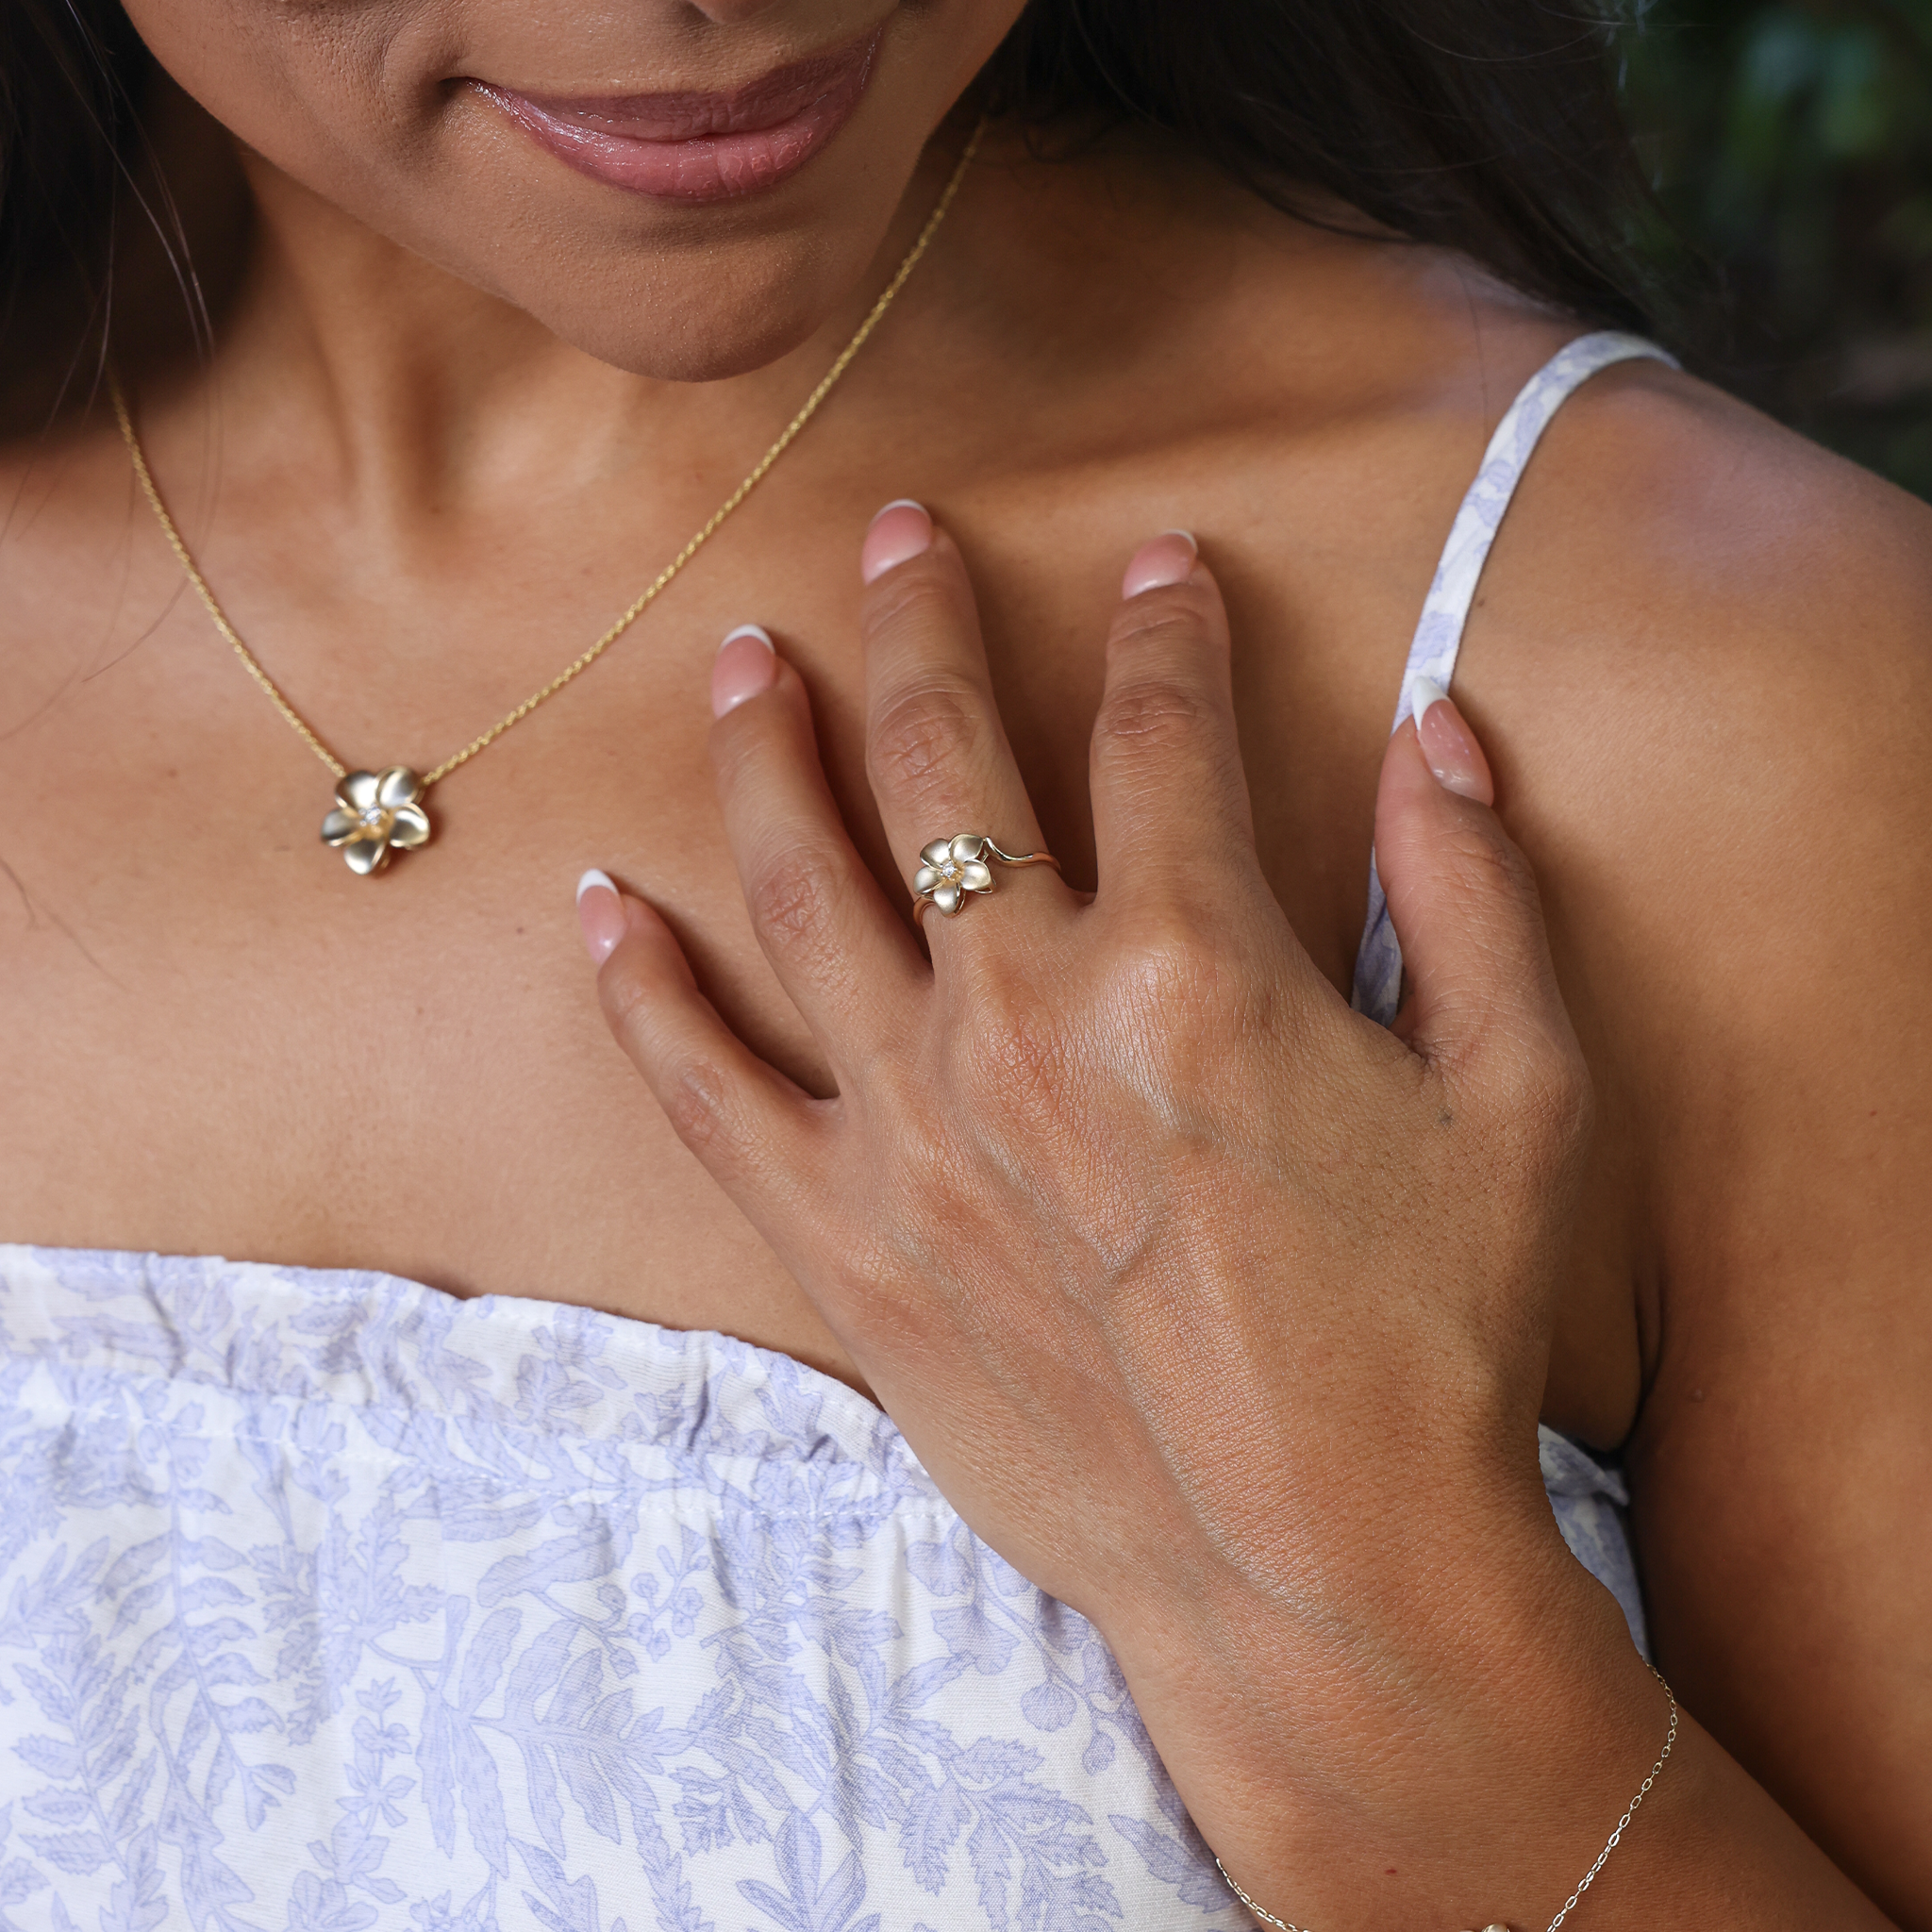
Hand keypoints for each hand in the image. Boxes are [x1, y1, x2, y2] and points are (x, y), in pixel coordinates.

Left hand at [576, 504, 1672, 1919]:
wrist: (1317, 1576)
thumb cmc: (1435, 1343)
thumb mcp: (1523, 1104)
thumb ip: (1477, 897)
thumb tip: (1436, 732)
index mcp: (1197, 964)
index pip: (1163, 727)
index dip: (1165, 627)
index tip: (1162, 568)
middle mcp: (1027, 1016)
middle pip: (944, 756)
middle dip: (921, 622)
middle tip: (898, 533)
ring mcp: (912, 1127)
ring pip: (798, 882)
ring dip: (763, 750)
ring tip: (739, 658)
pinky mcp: (844, 1242)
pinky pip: (703, 1090)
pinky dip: (642, 994)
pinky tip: (599, 909)